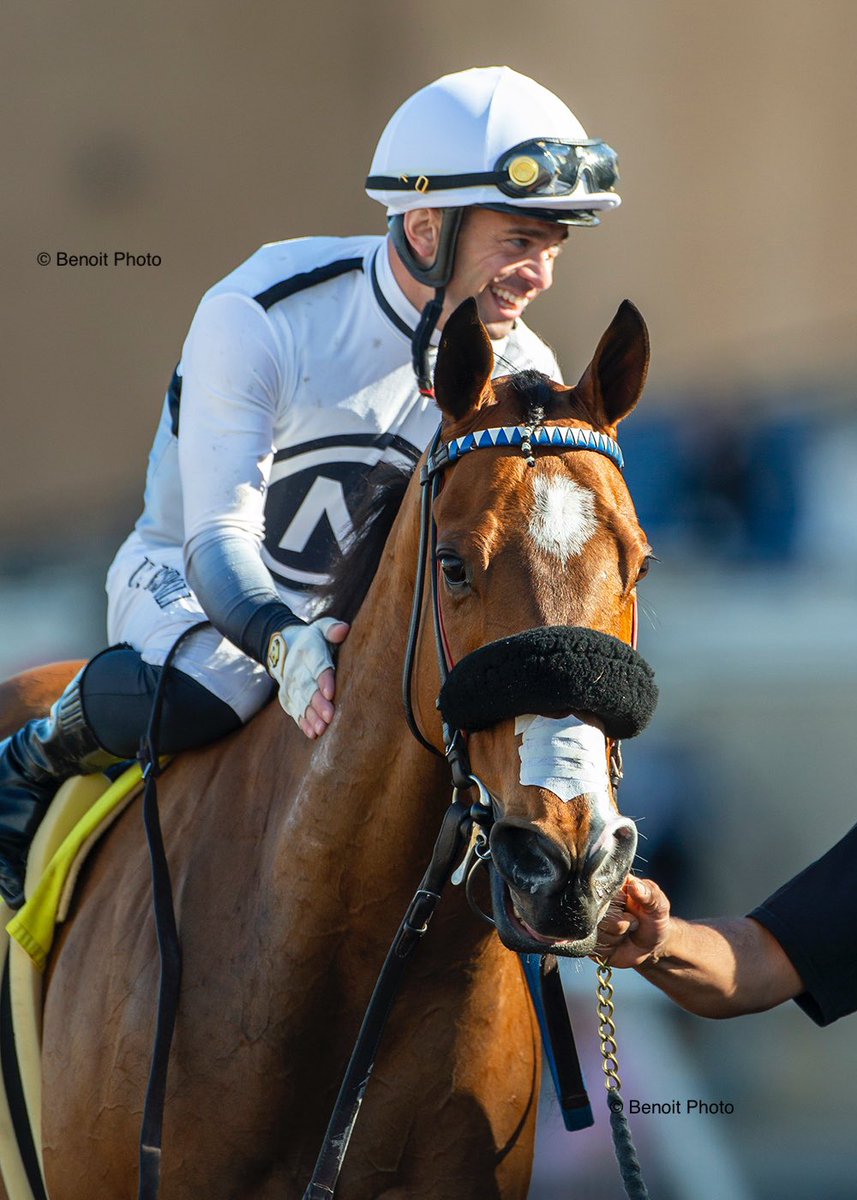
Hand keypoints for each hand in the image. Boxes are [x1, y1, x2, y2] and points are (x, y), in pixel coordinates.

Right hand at [267, 618, 349, 738]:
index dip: (323, 680)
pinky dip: (303, 722)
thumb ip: (332, 628)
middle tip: (329, 717)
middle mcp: (296, 669)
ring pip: (300, 702)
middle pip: (308, 688)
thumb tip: (343, 630)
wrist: (284, 647)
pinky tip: (312, 732)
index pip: (317, 666)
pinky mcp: (287, 697)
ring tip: (321, 729)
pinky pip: (294, 711)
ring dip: (310, 716)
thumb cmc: (314, 639)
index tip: (330, 693)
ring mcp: (290, 685)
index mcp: (308, 651)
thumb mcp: (321, 628)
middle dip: (318, 704)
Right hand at [594, 875, 671, 968]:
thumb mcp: (658, 905)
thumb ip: (648, 894)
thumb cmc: (654, 919)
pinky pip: (594, 945)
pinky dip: (610, 947)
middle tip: (633, 921)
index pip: (602, 888)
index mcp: (611, 884)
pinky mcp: (588, 939)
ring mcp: (589, 920)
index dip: (619, 901)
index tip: (629, 906)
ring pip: (597, 931)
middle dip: (621, 923)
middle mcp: (595, 900)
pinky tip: (617, 943)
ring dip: (617, 936)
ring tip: (626, 932)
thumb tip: (634, 884)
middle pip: (598, 912)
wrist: (651, 946)